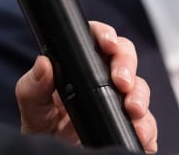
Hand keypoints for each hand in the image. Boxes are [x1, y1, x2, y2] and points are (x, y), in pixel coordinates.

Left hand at [14, 20, 157, 152]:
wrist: (53, 154)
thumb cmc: (41, 126)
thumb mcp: (32, 106)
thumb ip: (33, 86)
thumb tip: (43, 64)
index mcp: (79, 67)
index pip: (96, 40)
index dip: (105, 35)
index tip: (107, 43)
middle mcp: (102, 81)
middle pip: (125, 59)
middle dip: (127, 65)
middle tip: (121, 82)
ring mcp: (117, 103)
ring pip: (139, 89)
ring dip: (140, 96)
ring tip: (133, 109)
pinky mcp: (127, 126)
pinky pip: (146, 124)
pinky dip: (147, 127)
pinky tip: (139, 131)